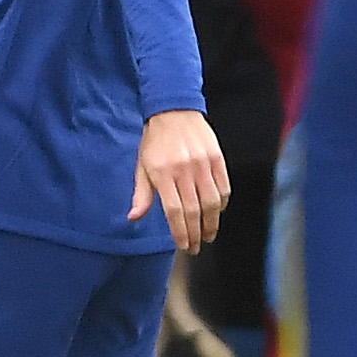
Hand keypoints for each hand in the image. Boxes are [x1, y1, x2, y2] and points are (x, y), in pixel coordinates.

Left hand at [132, 107, 229, 250]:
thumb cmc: (155, 141)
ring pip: (211, 202)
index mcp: (163, 173)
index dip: (181, 232)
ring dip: (212, 223)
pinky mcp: (217, 158)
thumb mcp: (142, 166)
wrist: (174, 110)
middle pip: (194, 210)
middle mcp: (184, 170)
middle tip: (195, 247)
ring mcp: (202, 164)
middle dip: (196, 233)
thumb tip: (133, 218)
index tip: (184, 245)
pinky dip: (221, 203)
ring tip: (208, 235)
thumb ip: (142, 194)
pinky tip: (216, 212)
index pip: (174, 211)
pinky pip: (223, 187)